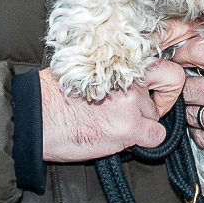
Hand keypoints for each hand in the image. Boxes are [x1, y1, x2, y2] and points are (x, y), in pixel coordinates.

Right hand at [40, 59, 184, 162]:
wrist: (37, 117)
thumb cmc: (52, 96)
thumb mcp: (88, 72)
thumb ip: (114, 75)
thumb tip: (131, 87)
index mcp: (120, 61)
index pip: (163, 63)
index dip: (164, 79)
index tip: (158, 89)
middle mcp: (130, 77)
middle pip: (166, 86)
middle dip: (162, 99)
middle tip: (150, 111)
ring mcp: (132, 102)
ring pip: (155, 116)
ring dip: (140, 124)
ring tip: (113, 127)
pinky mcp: (129, 126)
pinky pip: (156, 137)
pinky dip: (144, 142)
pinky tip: (122, 140)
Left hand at [173, 36, 203, 160]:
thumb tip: (201, 34)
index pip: (197, 51)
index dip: (181, 53)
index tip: (179, 57)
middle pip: (188, 86)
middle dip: (183, 84)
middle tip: (186, 82)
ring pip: (190, 113)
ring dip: (191, 108)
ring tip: (200, 102)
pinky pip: (200, 136)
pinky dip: (199, 130)